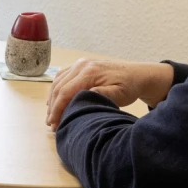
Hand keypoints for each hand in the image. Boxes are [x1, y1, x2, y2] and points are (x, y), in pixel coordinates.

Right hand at [45, 60, 174, 129]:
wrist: (136, 75)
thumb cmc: (129, 87)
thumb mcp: (119, 94)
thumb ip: (102, 94)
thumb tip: (84, 96)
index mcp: (90, 72)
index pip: (66, 91)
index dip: (57, 109)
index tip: (54, 124)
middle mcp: (81, 65)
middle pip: (59, 87)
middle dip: (52, 107)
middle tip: (50, 124)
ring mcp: (79, 63)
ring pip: (58, 81)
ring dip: (52, 99)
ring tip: (51, 116)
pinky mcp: (80, 65)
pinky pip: (62, 77)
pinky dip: (56, 90)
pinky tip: (55, 101)